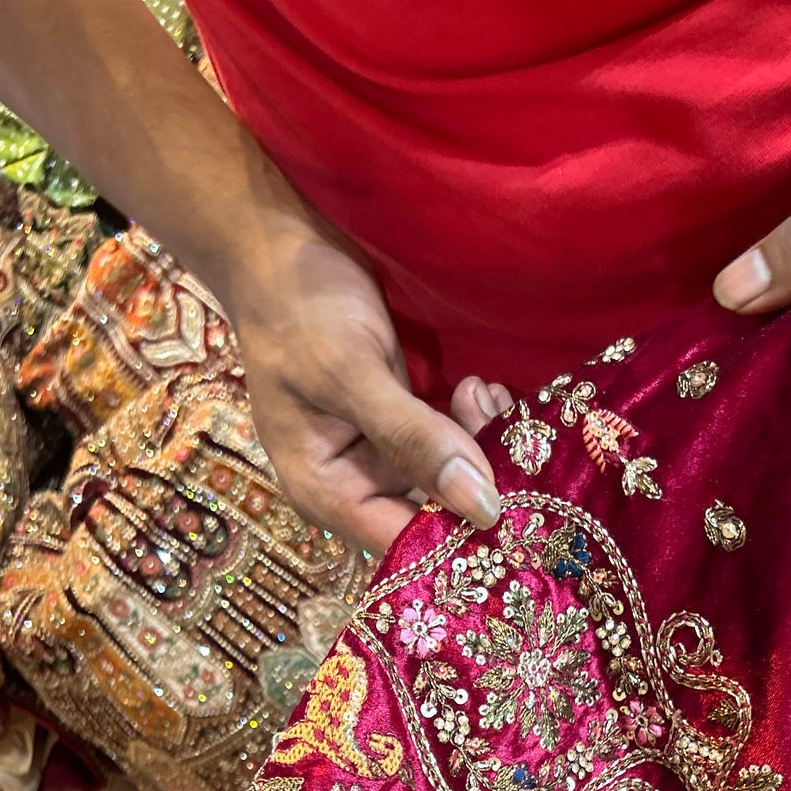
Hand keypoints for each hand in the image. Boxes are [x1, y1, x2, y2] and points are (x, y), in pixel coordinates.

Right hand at [224, 229, 511, 555]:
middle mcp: (357, 484)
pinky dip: (474, 421)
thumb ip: (412, 440)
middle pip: (435, 513)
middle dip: (477, 478)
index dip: (459, 536)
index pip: (405, 545)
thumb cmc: (297, 307)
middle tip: (500, 422)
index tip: (511, 504)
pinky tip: (481, 387)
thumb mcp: (351, 372)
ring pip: (451, 477)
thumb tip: (481, 508)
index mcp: (327, 492)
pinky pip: (451, 443)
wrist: (278, 245)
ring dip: (481, 443)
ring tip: (484, 391)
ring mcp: (382, 454)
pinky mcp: (403, 424)